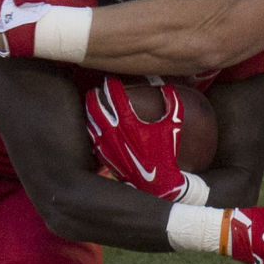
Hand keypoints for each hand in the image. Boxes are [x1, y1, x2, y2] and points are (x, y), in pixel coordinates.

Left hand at [85, 78, 190, 199]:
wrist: (158, 182)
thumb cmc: (166, 153)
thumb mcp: (173, 126)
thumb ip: (172, 104)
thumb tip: (168, 87)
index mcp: (130, 123)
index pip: (114, 96)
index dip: (111, 85)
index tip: (112, 80)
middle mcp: (114, 133)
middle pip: (95, 107)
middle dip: (95, 94)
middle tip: (98, 89)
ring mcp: (106, 145)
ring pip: (90, 121)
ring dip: (90, 109)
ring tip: (92, 102)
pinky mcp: (104, 156)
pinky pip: (92, 136)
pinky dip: (91, 126)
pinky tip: (94, 122)